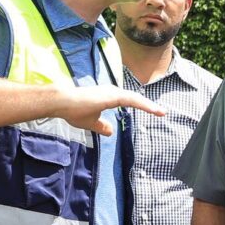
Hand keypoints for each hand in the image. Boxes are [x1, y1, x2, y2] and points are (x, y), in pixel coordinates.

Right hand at [42, 85, 166, 136]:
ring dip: (149, 105)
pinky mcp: (112, 96)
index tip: (154, 111)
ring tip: (161, 112)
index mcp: (109, 97)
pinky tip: (153, 110)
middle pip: (134, 99)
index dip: (141, 105)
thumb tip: (111, 132)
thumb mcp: (91, 123)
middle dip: (148, 105)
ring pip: (135, 98)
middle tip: (162, 112)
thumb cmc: (74, 111)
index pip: (129, 101)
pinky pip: (132, 100)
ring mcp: (112, 92)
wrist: (62, 103)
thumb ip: (102, 126)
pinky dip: (144, 104)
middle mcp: (112, 92)